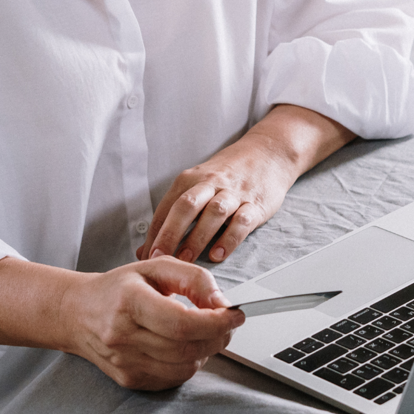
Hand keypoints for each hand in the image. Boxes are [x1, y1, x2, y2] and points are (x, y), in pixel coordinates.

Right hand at [62, 256, 244, 389]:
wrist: (78, 313)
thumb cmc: (120, 287)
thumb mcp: (157, 266)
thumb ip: (194, 279)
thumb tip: (222, 302)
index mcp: (129, 302)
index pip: (182, 323)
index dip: (216, 322)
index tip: (235, 314)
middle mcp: (124, 336)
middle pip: (186, 347)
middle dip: (218, 336)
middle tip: (229, 322)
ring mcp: (125, 362)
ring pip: (184, 366)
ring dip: (207, 350)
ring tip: (207, 331)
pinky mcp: (129, 379)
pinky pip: (173, 378)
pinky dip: (190, 362)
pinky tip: (187, 345)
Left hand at [137, 105, 354, 263]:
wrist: (267, 153)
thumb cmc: (228, 174)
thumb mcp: (199, 184)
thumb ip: (174, 214)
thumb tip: (147, 249)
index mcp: (192, 179)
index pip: (167, 207)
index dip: (155, 232)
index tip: (145, 256)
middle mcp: (211, 183)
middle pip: (187, 206)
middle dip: (171, 233)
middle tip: (160, 257)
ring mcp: (235, 193)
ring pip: (214, 213)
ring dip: (198, 237)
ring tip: (186, 260)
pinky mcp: (256, 203)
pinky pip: (242, 221)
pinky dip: (230, 238)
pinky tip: (219, 254)